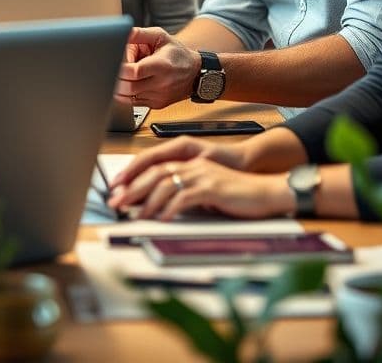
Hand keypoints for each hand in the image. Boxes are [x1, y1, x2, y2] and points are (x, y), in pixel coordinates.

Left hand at [109, 156, 293, 220]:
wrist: (265, 192)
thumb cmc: (236, 195)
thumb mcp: (205, 191)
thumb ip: (186, 193)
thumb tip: (162, 206)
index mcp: (189, 162)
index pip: (154, 165)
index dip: (133, 175)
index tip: (117, 188)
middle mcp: (192, 164)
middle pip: (154, 173)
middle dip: (133, 188)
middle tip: (117, 203)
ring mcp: (202, 174)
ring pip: (166, 183)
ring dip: (148, 201)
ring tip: (137, 215)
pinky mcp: (212, 188)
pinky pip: (185, 197)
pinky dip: (171, 208)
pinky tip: (163, 219)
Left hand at [115, 26, 200, 107]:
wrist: (195, 73)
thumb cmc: (177, 54)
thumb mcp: (161, 36)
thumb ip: (140, 34)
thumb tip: (121, 33)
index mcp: (162, 65)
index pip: (135, 71)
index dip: (120, 67)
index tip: (116, 60)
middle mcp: (161, 84)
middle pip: (128, 86)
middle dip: (117, 76)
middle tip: (118, 66)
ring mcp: (158, 97)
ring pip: (127, 97)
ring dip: (119, 85)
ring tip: (125, 74)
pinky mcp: (155, 105)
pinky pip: (132, 103)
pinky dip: (125, 93)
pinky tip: (130, 82)